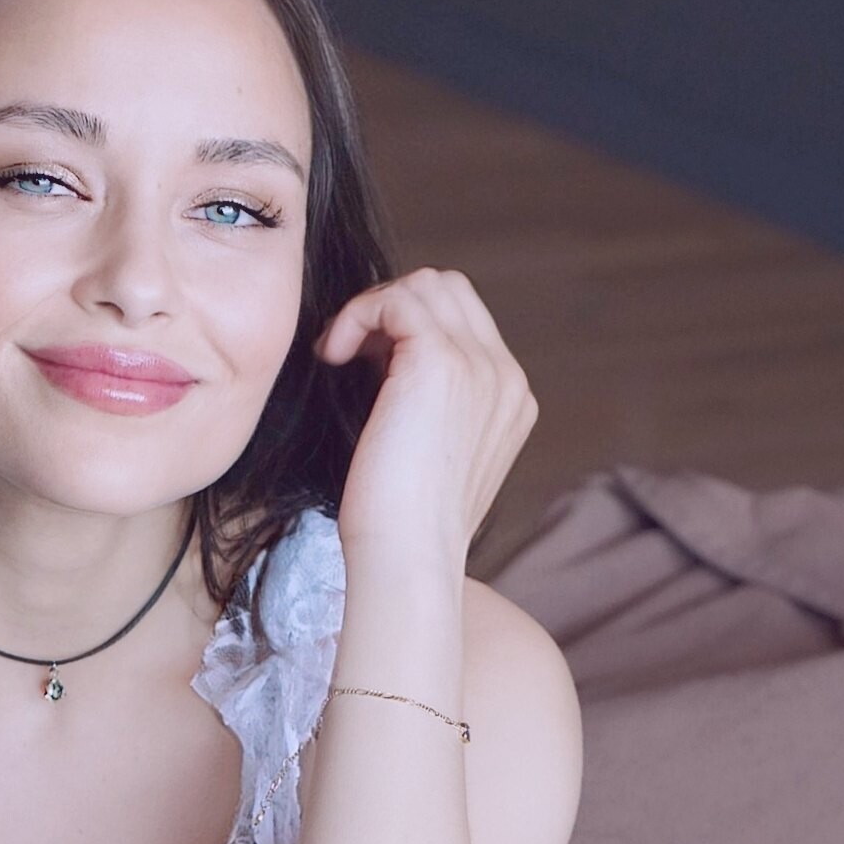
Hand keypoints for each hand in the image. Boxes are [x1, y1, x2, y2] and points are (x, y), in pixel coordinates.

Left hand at [313, 266, 538, 572]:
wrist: (406, 558)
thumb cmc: (400, 525)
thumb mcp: (427, 453)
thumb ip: (428, 405)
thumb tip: (381, 356)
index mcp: (509, 400)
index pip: (465, 322)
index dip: (408, 329)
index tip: (366, 365)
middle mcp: (506, 377)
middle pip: (451, 291)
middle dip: (393, 307)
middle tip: (349, 352)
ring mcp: (481, 366)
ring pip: (428, 285)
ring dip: (374, 307)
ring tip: (340, 352)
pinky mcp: (441, 361)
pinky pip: (398, 299)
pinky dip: (358, 314)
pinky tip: (334, 354)